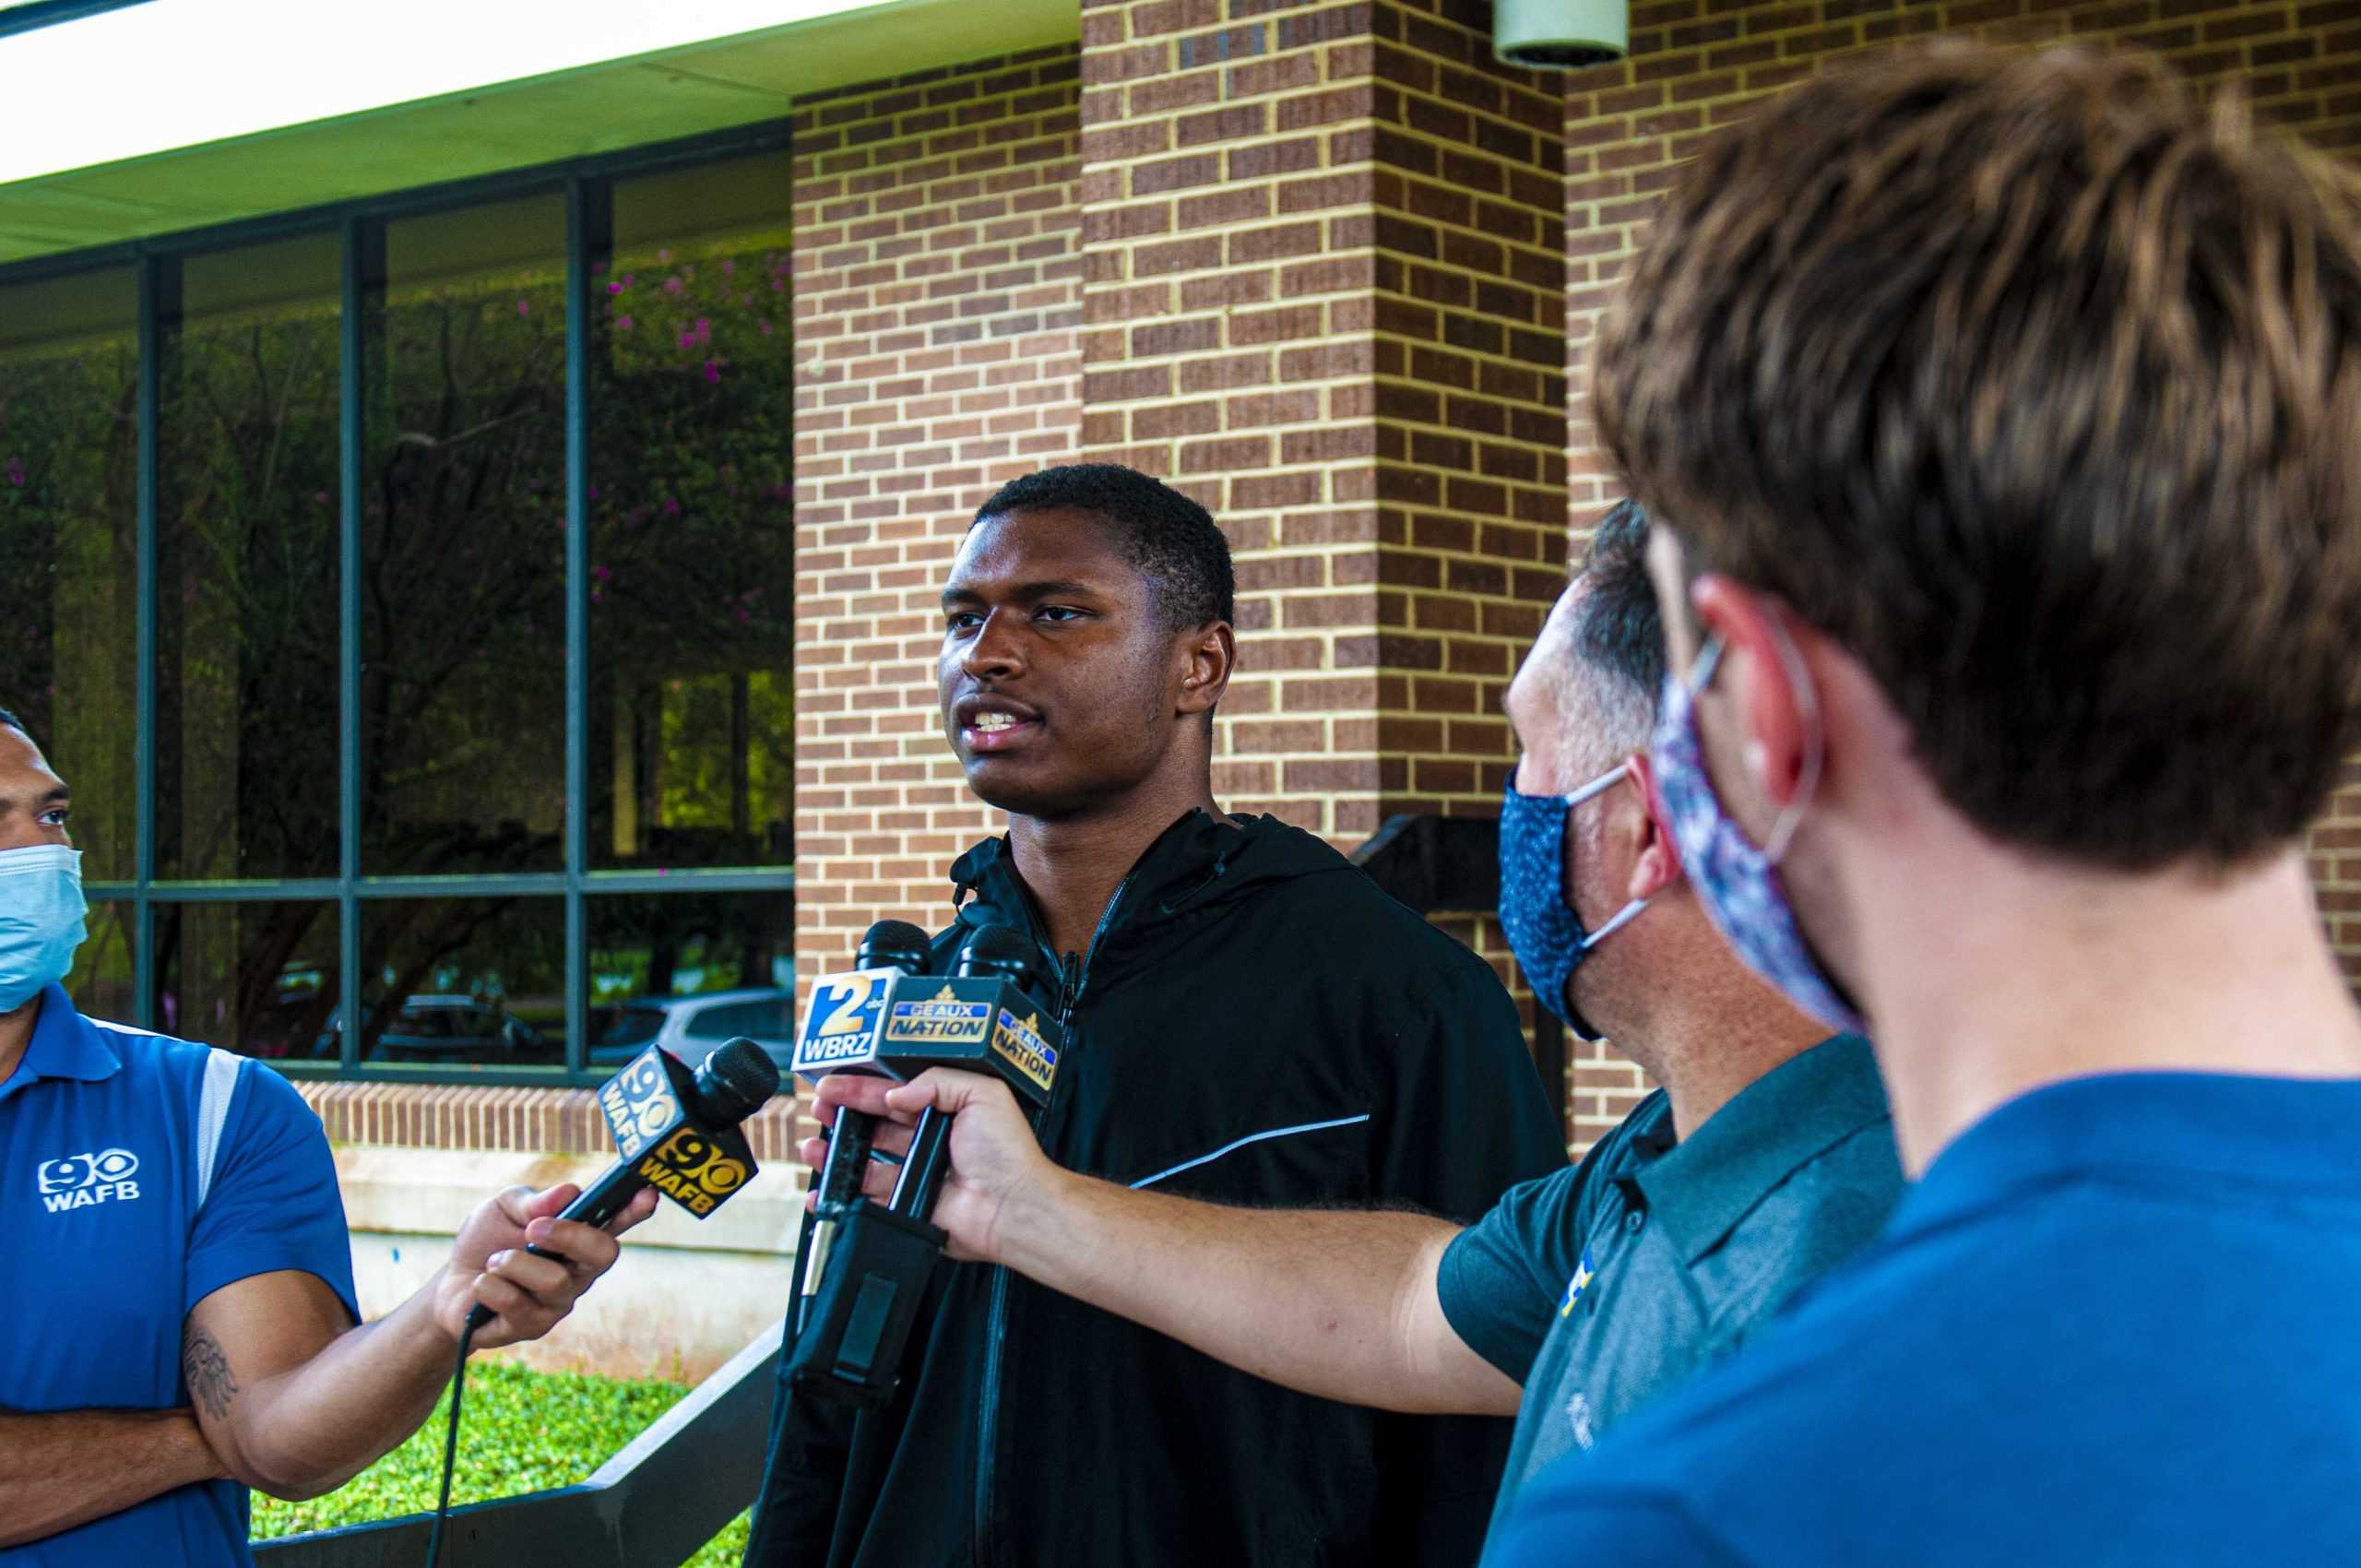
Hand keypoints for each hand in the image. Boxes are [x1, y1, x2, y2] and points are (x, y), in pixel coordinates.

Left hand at [432, 1182, 659, 1347]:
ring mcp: (559, 1302)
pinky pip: (518, 1306)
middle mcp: (578, 1271)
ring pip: (555, 1282)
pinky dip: (491, 1287)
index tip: (647, 1193)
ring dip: (514, 1264)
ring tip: (493, 1261)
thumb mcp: (504, 1208)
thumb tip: (568, 1192)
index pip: (616, 1222)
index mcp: (578, 1236)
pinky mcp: (532, 1327)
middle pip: (604, 1254)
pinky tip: (481, 1285)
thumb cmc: (487, 1240)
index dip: (636, 1209)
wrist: (450, 1286)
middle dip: (570, 1236)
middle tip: (532, 1229)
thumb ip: (534, 1200)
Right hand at [801, 1070, 1059, 1263]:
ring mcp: (914, 1174)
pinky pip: (867, 1198)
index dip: (863, 1087)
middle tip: (818, 1105)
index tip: (834, 1081)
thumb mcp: (982, 1094)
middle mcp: (927, 1140)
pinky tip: (823, 1189)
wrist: (1012, 1205)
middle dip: (842, 1112)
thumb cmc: (1007, 1152)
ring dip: (836, 1151)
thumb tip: (895, 1095)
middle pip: (874, 1123)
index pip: (895, 1093)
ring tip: (812, 1144)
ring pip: (865, 1159)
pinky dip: (842, 1195)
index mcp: (944, 1111)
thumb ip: (936, 1082)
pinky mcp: (906, 1205)